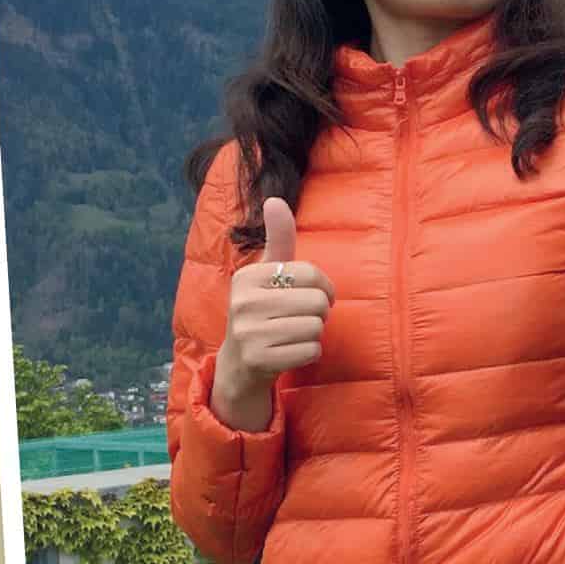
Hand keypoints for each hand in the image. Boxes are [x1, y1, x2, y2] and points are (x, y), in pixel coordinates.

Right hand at [210, 197, 335, 430]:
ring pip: (316, 327)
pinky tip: (289, 352)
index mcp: (248, 277)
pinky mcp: (258, 360)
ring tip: (292, 335)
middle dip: (318, 313)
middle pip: (317, 302)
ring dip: (313, 334)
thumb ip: (278, 238)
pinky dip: (309, 353)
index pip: (311, 274)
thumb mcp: (267, 273)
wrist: (240, 364)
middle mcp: (243, 302)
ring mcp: (248, 333)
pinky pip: (311, 350)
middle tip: (298, 319)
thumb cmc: (262, 311)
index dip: (323, 287)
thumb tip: (275, 199)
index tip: (312, 296)